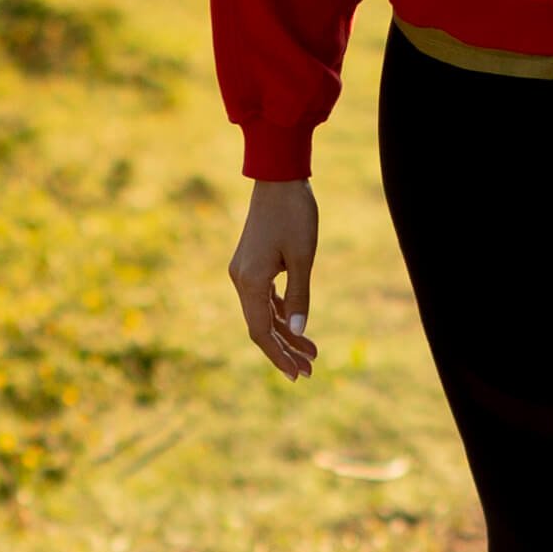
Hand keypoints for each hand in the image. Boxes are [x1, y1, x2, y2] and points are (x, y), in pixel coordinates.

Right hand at [227, 178, 319, 379]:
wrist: (278, 178)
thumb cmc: (294, 215)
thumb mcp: (303, 258)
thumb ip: (299, 297)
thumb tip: (298, 332)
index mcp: (250, 281)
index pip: (260, 332)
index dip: (279, 356)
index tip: (298, 373)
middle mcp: (241, 280)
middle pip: (261, 327)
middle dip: (284, 350)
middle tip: (309, 370)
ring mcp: (244, 272)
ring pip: (263, 313)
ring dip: (285, 333)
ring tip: (311, 353)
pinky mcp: (252, 264)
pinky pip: (264, 297)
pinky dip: (280, 313)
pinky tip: (297, 326)